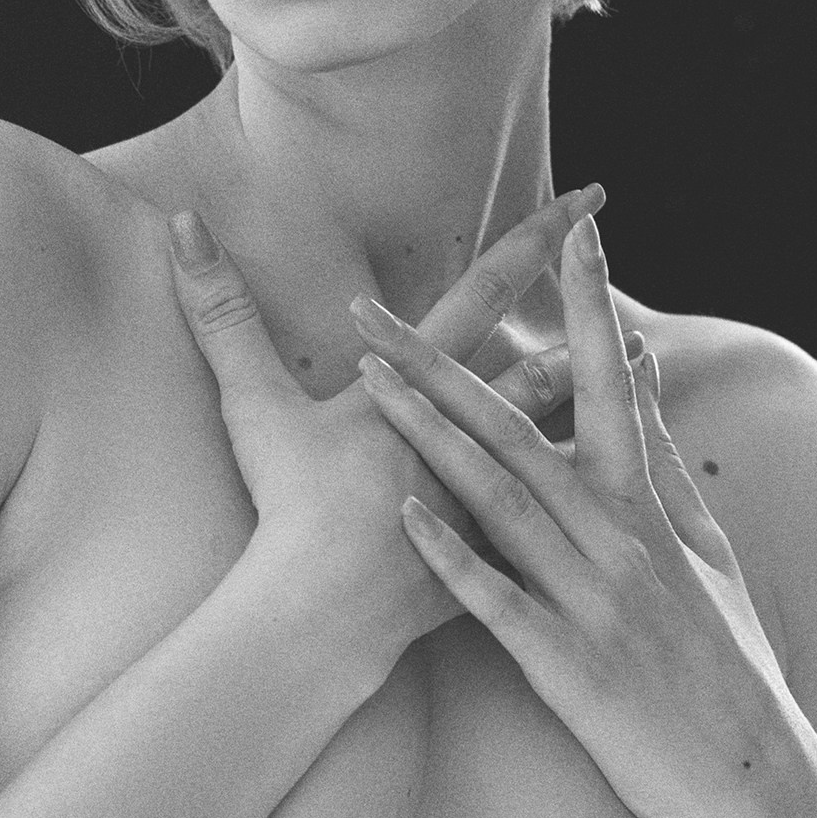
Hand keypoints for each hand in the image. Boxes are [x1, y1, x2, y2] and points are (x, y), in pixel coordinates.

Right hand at [166, 187, 610, 673]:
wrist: (323, 617)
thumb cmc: (287, 505)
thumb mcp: (251, 401)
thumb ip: (219, 310)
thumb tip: (181, 222)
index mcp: (422, 391)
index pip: (487, 294)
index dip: (538, 241)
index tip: (592, 200)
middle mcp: (469, 439)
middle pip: (542, 373)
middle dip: (590, 334)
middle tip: (626, 303)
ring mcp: (486, 505)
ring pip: (560, 454)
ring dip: (596, 423)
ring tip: (634, 397)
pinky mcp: (489, 566)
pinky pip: (543, 539)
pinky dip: (574, 520)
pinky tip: (604, 526)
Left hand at [351, 212, 816, 817]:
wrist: (747, 777)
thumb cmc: (723, 655)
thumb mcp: (705, 547)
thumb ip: (666, 458)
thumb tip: (644, 371)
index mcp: (646, 502)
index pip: (610, 381)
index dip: (591, 304)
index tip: (576, 230)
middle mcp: (616, 535)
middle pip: (516, 426)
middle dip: (440, 361)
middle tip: (367, 310)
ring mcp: (589, 598)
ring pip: (499, 497)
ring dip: (429, 434)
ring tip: (367, 382)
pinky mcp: (564, 662)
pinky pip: (497, 600)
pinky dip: (452, 554)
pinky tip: (403, 516)